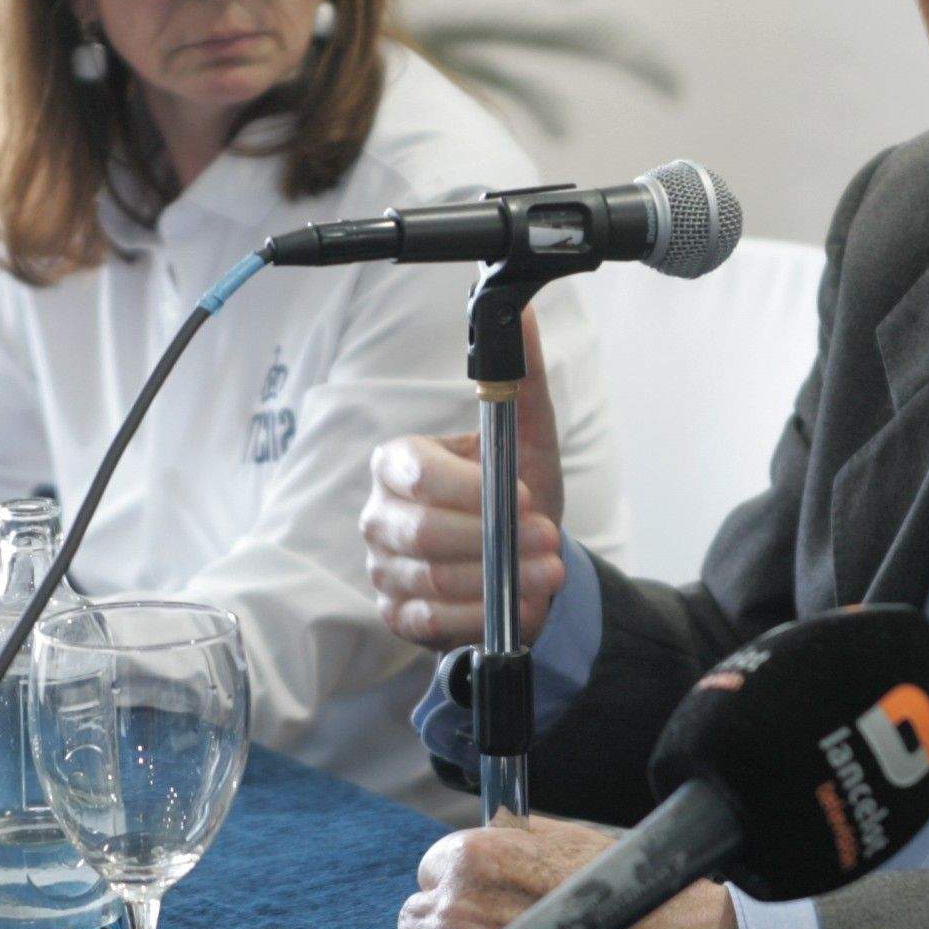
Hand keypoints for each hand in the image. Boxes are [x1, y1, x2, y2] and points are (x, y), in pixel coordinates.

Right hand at [362, 308, 567, 649]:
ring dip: (498, 579)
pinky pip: (429, 620)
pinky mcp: (397, 613)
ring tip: (548, 571)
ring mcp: (384, 566)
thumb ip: (521, 379)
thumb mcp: (527, 438)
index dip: (472, 489)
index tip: (525, 495)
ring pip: (429, 578)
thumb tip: (522, 309)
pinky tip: (520, 604)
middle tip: (546, 538)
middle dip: (492, 538)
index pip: (414, 470)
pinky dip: (480, 614)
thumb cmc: (518, 494)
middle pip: (420, 529)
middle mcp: (380, 513)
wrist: (526, 560)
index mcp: (400, 462)